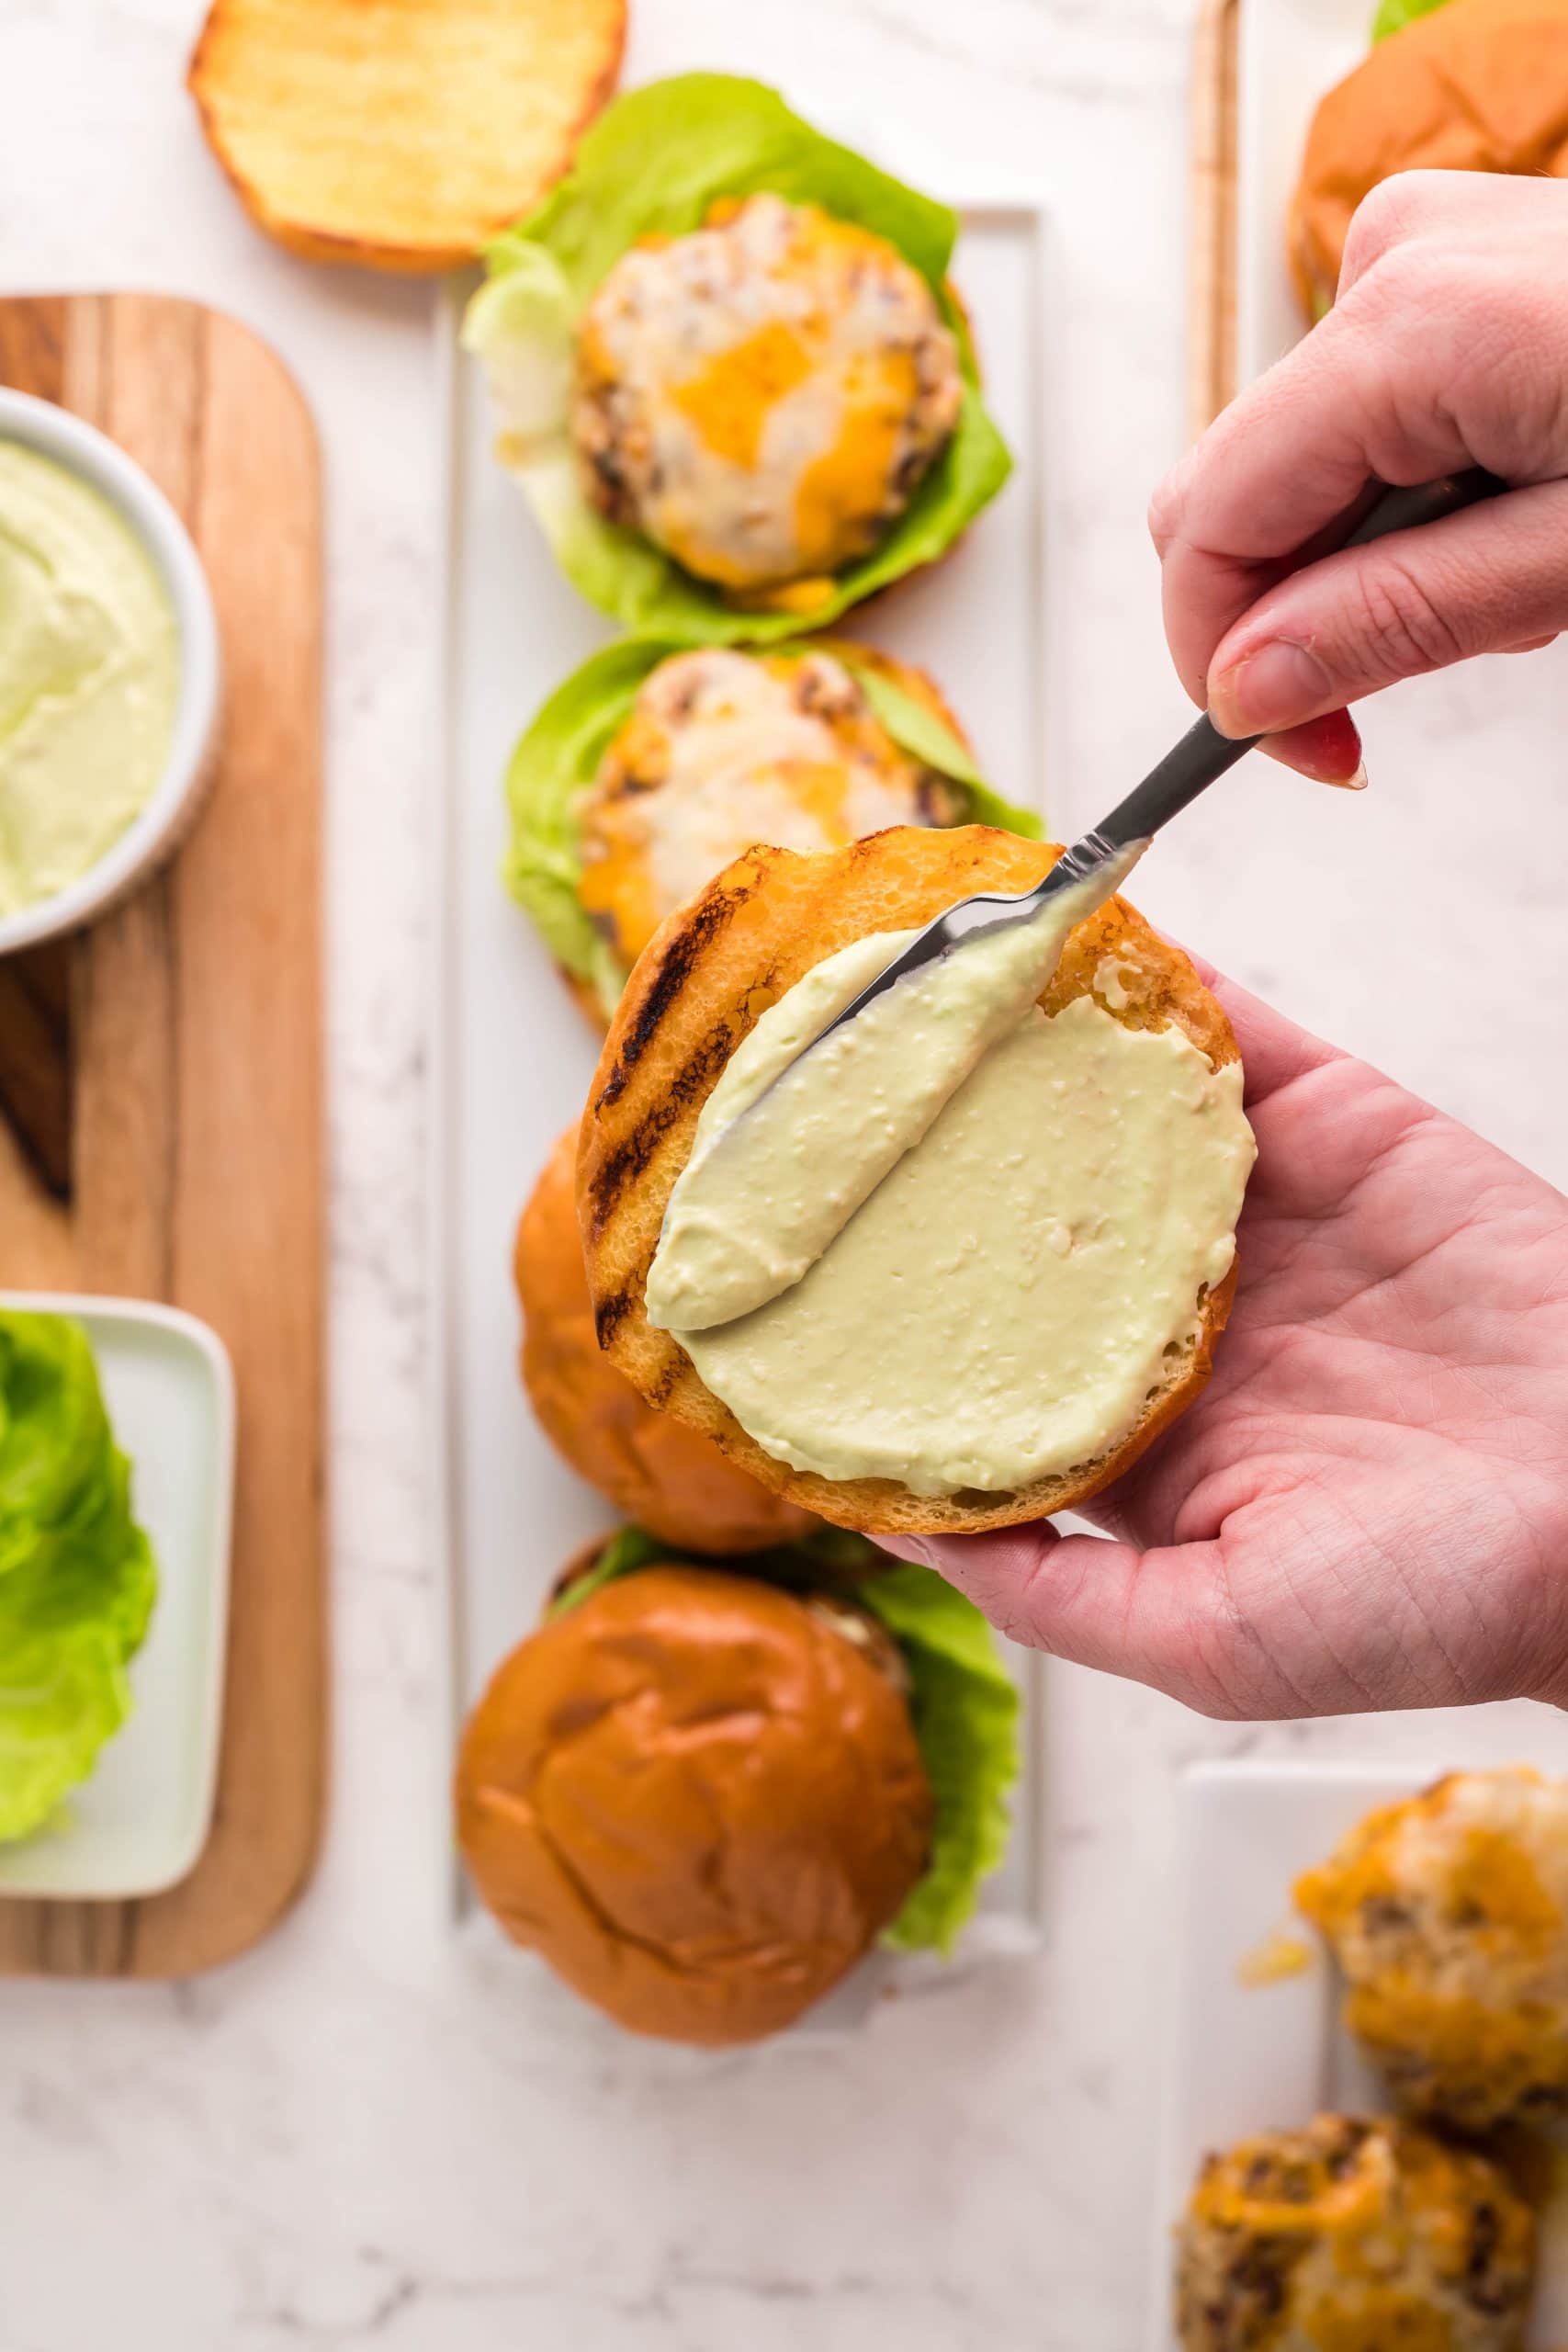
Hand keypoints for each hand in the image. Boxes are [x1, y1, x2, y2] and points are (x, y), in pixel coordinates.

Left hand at [884, 978, 1567, 1718]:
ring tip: (913, 981)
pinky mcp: (1339, 1130)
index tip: (786, 1249)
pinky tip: (1070, 934)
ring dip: (1022, 1046)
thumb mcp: (1211, 1641)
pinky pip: (1233, 1041)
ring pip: (1108, 1109)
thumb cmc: (1437, 1606)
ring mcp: (1255, 1211)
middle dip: (928, 1150)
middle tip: (814, 1083)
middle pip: (1021, 1207)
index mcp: (1134, 1427)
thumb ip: (1050, 1591)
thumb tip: (889, 1537)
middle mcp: (1176, 1308)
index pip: (974, 1343)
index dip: (885, 1295)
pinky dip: (1160, 982)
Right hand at [1150, 171, 1567, 783]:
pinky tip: (1517, 505)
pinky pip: (1367, 412)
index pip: (1206, 526)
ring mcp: (1421, 250)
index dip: (1219, 660)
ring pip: (1304, 464)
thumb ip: (1392, 624)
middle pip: (1238, 492)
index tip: (1296, 749)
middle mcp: (1389, 264)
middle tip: (1405, 688)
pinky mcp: (1454, 265)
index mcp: (1406, 330)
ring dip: (1373, 555)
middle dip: (1298, 610)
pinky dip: (1418, 492)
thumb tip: (1243, 690)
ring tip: (1518, 570)